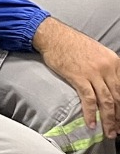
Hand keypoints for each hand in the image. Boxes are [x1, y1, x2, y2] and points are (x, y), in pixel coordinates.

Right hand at [34, 17, 119, 137]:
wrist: (53, 35)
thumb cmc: (71, 42)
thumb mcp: (97, 52)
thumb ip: (107, 68)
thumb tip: (110, 86)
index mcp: (113, 61)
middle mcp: (107, 68)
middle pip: (118, 98)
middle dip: (119, 116)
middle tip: (118, 129)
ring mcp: (93, 73)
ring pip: (107, 102)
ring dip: (109, 120)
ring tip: (109, 131)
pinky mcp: (78, 77)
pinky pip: (89, 99)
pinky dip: (91, 114)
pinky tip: (91, 123)